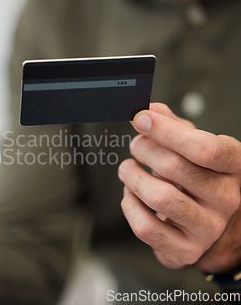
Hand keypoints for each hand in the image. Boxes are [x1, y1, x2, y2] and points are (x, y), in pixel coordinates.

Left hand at [118, 103, 240, 272]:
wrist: (208, 227)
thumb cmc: (198, 180)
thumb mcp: (194, 149)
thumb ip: (173, 127)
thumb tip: (149, 109)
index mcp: (234, 167)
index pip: (205, 147)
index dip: (167, 131)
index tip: (141, 119)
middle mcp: (227, 199)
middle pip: (174, 168)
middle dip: (144, 150)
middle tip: (135, 145)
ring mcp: (208, 228)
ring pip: (158, 197)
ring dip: (132, 177)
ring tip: (128, 170)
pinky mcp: (185, 250)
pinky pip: (145, 227)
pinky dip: (129, 206)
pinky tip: (131, 195)